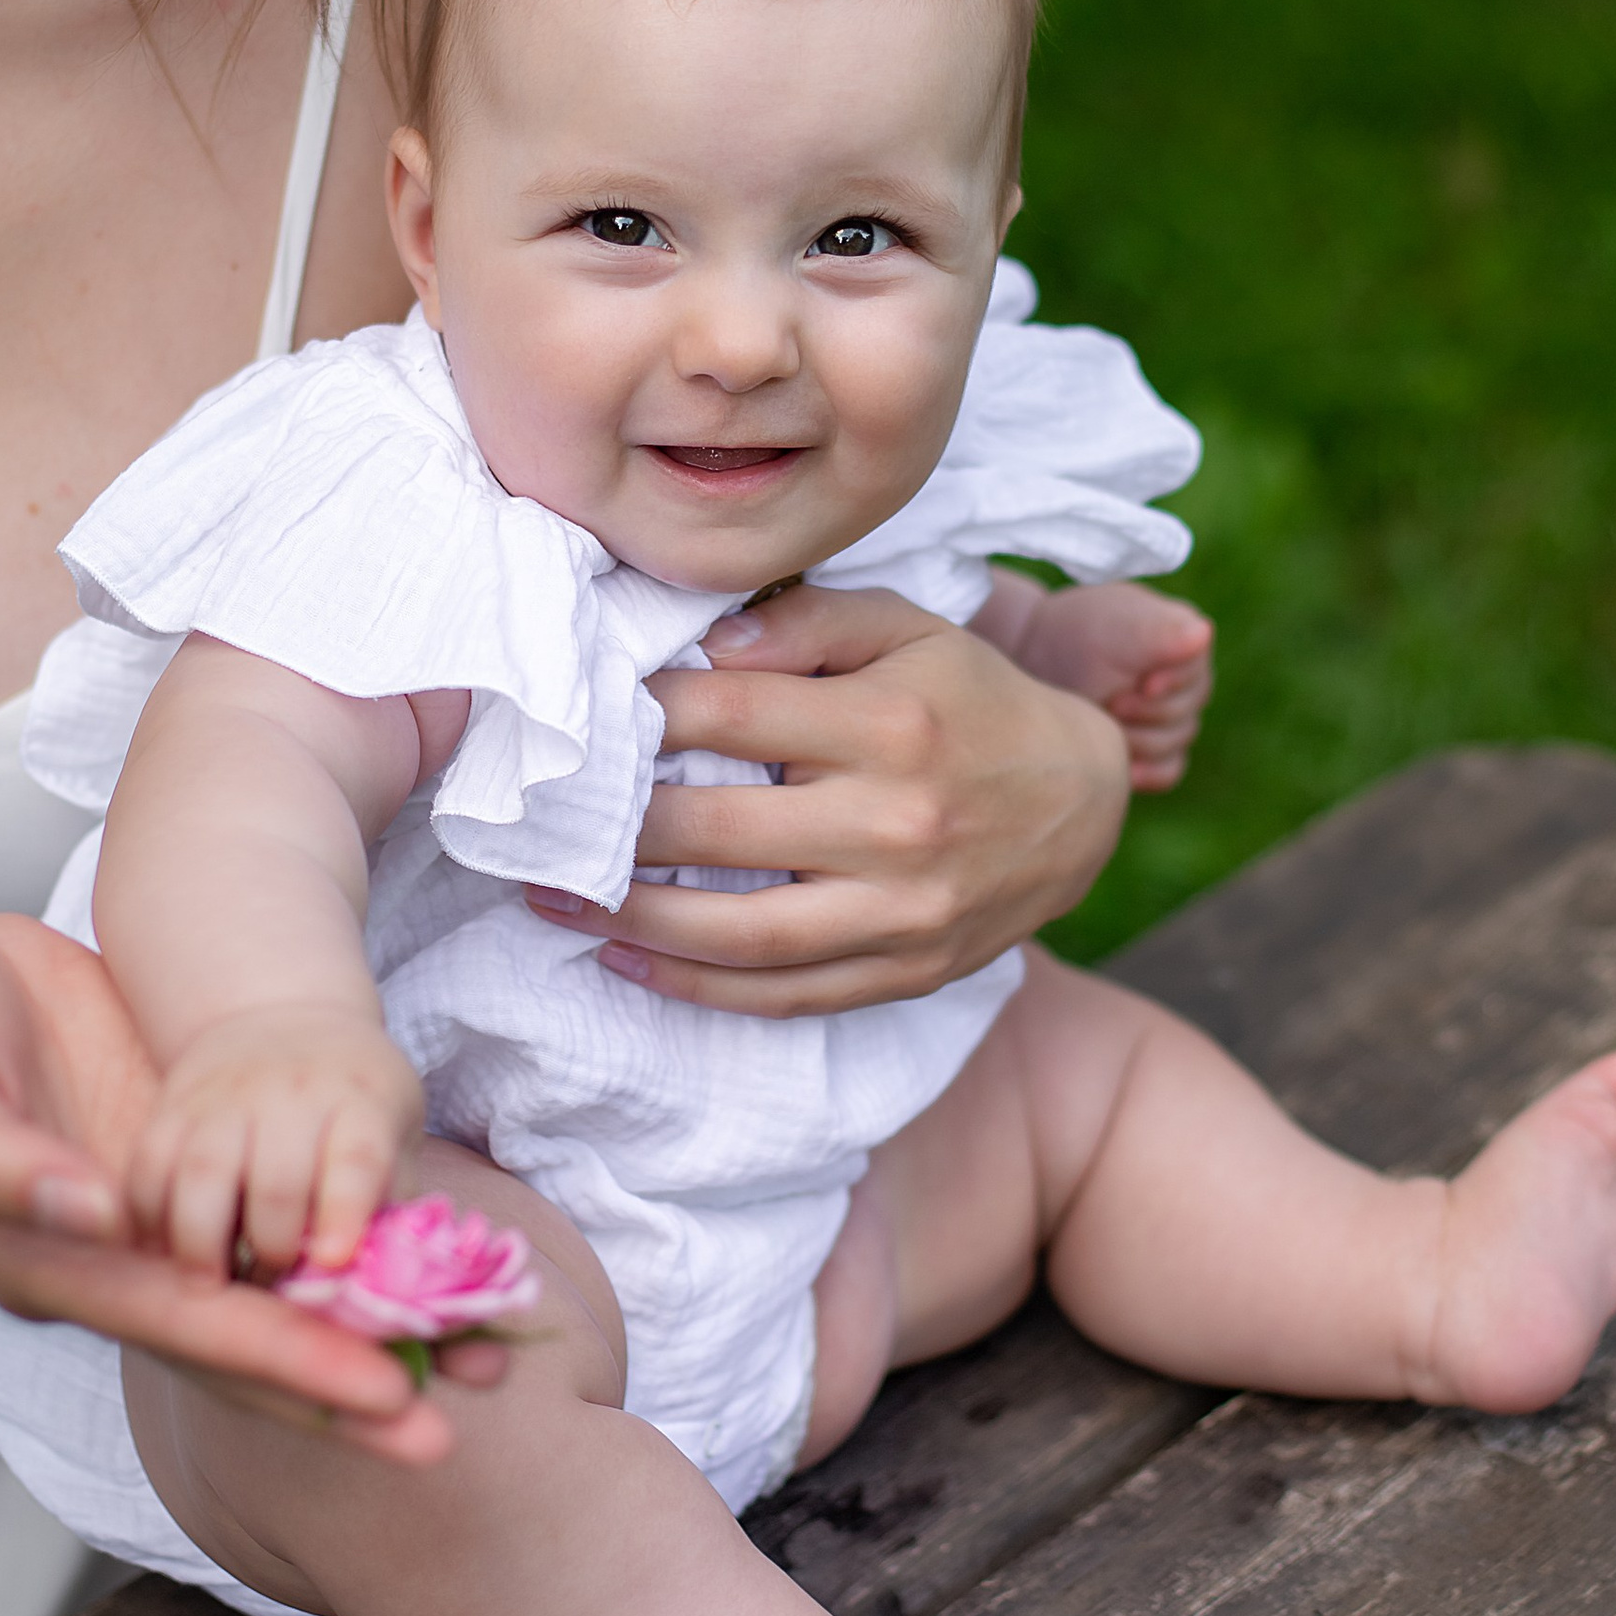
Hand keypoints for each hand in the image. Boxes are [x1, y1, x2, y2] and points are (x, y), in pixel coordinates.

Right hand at [0, 915, 451, 1460]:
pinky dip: (341, 1253)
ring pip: (272, 1295)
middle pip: (248, 1345)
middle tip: (459, 1418)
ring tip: (470, 1355)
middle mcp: (113, 1262)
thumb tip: (99, 1215)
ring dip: (365, 1326)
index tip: (387, 1397)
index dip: (292, 1365)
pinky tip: (415, 1261)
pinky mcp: (176, 1167)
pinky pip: (271, 1229)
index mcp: (54, 1261)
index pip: (195, 1331)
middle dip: (350, 1383)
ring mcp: (149, 1221)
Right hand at [128, 1000, 423, 1280]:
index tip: (333, 1261)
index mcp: (361, 1104)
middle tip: (274, 1278)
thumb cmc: (352, 1107)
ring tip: (209, 1283)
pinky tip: (162, 1252)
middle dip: (274, 1244)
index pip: (357, 1159)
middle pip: (276, 1179)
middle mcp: (293, 1095)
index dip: (344, 1211)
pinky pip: (148, 1166)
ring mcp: (227, 1098)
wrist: (288, 1022)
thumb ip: (387, 1210)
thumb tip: (379, 1295)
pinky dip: (147, 1218)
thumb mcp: (395, 1140)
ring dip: (201, 1242)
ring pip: (202, 1173)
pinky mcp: (173, 1106)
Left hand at [525, 586, 1127, 1016]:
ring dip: (630, 919)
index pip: (728, 714)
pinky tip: (627, 959)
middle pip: (715, 830)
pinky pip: (783, 994)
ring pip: (738, 932)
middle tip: (534, 816)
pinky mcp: (904, 971)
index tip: (579, 713)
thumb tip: (703, 642)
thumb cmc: (972, 699)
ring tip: (550, 898)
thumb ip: (808, 621)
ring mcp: (901, 911)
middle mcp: (895, 823)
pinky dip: (695, 985)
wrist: (1082, 801)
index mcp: (889, 723)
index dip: (640, 713)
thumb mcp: (907, 629)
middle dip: (611, 825)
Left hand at [1005, 584, 1213, 790]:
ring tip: (1103, 719)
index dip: (1171, 686)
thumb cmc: (1079, 633)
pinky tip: (1126, 769)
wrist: (1038, 656)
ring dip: (1137, 738)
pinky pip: (1168, 770)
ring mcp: (1173, 716)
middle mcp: (1187, 680)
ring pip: (1174, 744)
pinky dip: (1149, 772)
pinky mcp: (1156, 747)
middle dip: (1145, 713)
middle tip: (1111, 703)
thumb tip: (1204, 632)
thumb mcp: (1116, 630)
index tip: (1143, 685)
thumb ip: (1158, 633)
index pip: (1195, 676)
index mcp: (1187, 642)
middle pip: (1185, 715)